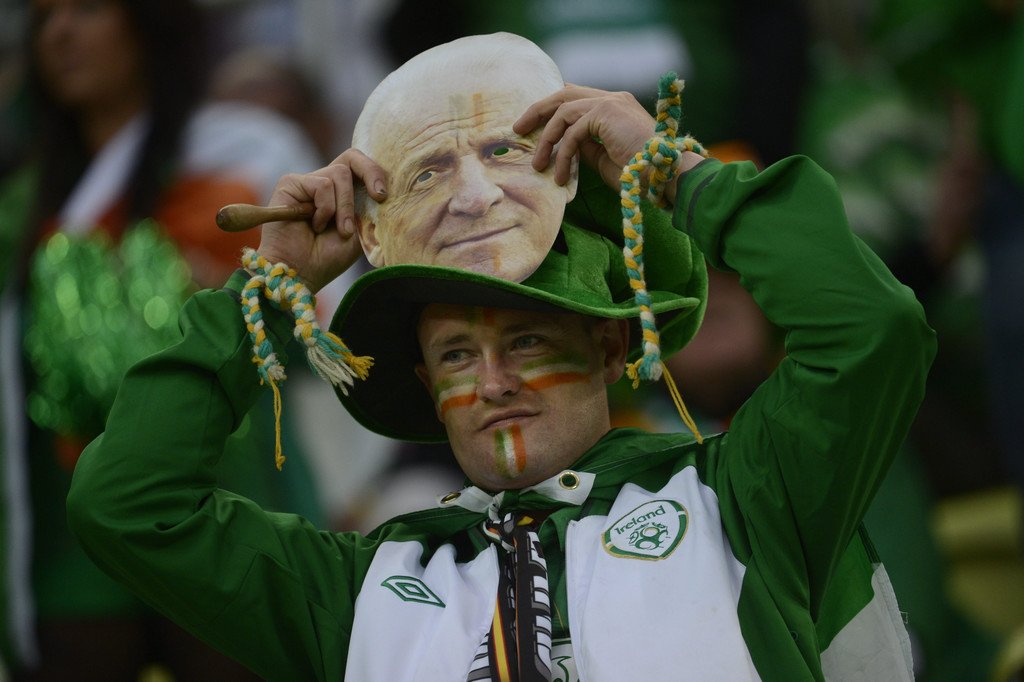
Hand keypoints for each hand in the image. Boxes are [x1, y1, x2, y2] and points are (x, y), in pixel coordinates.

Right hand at [257, 149, 387, 291]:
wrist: (300, 273)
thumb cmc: (328, 257)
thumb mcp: (359, 232)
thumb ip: (369, 207)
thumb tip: (383, 188)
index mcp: (343, 193)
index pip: (361, 167)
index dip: (376, 173)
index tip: (383, 196)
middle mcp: (325, 183)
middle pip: (352, 157)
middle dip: (371, 173)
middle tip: (378, 196)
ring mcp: (307, 182)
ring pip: (340, 174)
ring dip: (345, 206)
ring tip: (337, 229)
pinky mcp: (291, 183)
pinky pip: (323, 185)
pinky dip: (325, 208)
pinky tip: (315, 225)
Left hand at [513, 84, 704, 203]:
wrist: (663, 176)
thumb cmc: (639, 173)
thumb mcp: (603, 158)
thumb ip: (585, 146)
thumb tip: (563, 144)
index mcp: (614, 106)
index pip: (574, 96)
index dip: (550, 108)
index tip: (531, 126)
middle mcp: (612, 98)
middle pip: (564, 94)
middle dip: (537, 111)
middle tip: (518, 130)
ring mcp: (610, 102)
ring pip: (563, 112)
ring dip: (547, 139)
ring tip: (538, 165)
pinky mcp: (607, 112)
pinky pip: (573, 131)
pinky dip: (562, 153)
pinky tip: (560, 175)